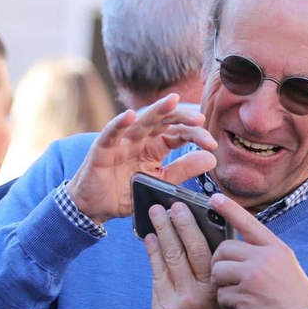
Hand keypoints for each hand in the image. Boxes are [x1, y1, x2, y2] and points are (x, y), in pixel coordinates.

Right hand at [66, 94, 218, 223]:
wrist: (95, 207)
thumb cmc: (125, 192)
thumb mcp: (160, 183)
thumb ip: (183, 170)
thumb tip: (212, 159)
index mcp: (154, 147)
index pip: (177, 133)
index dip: (195, 135)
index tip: (211, 144)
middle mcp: (139, 140)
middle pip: (163, 122)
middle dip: (181, 117)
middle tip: (199, 119)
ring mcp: (121, 143)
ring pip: (140, 122)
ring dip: (156, 110)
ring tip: (173, 100)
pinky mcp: (102, 150)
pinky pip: (111, 134)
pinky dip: (119, 123)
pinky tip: (130, 116)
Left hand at [146, 202, 252, 308]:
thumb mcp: (232, 299)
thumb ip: (217, 275)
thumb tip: (206, 242)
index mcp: (216, 291)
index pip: (201, 249)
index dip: (189, 225)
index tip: (182, 206)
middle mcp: (194, 298)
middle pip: (178, 253)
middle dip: (168, 226)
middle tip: (161, 206)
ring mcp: (174, 308)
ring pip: (163, 266)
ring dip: (156, 240)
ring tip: (152, 221)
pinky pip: (157, 283)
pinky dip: (154, 262)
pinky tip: (151, 246)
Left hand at [209, 193, 307, 308]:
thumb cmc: (295, 302)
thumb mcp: (285, 269)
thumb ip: (263, 257)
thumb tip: (235, 251)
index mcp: (276, 249)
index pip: (249, 222)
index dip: (230, 209)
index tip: (214, 197)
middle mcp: (265, 258)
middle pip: (224, 248)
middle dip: (220, 263)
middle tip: (228, 278)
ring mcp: (254, 276)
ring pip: (218, 270)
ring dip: (222, 286)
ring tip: (237, 296)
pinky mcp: (245, 295)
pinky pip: (221, 294)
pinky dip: (227, 304)